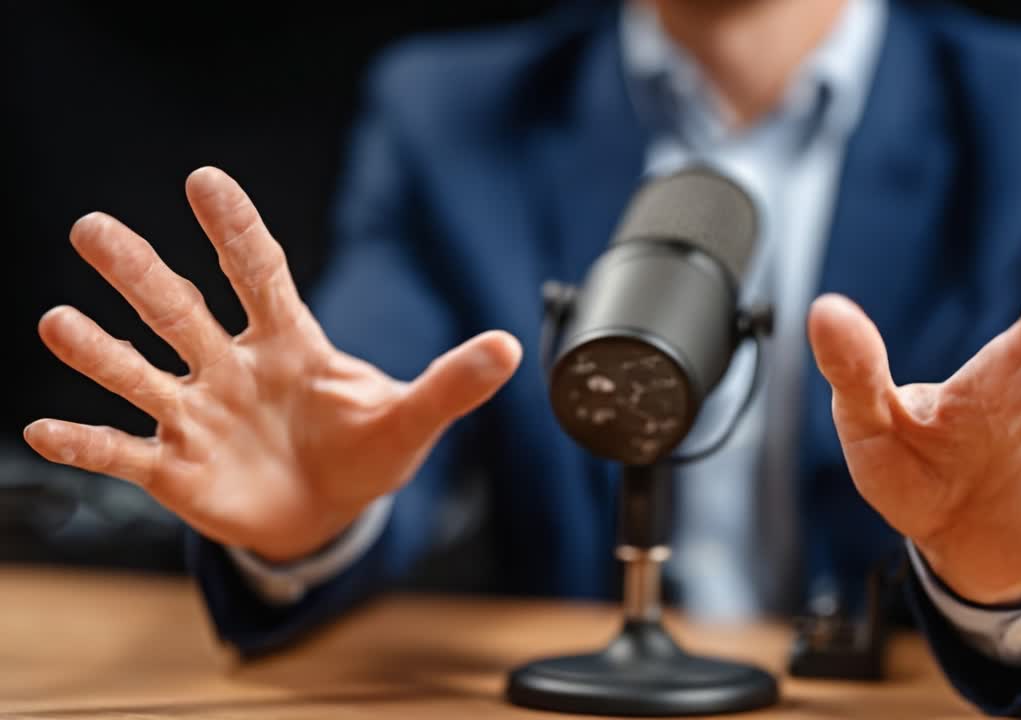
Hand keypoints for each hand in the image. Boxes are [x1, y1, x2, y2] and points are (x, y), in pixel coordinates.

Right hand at [24, 167, 521, 562]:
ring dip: (99, 351)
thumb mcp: (412, 417)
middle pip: (180, 308)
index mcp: (289, 343)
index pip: (258, 273)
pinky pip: (124, 453)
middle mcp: (232, 367)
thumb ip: (452, 383)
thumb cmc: (366, 451)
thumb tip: (508, 345)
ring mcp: (199, 415)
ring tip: (57, 322)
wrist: (332, 511)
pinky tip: (47, 430)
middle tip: (93, 230)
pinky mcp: (176, 468)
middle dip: (139, 272)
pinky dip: (88, 444)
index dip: (235, 230)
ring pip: (140, 374)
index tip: (205, 181)